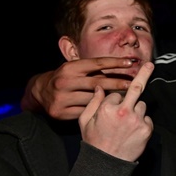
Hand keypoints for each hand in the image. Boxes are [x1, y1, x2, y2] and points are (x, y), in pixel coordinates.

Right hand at [22, 57, 136, 119]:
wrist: (41, 93)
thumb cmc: (66, 78)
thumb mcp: (76, 69)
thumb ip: (94, 69)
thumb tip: (121, 66)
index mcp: (70, 68)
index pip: (97, 63)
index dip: (115, 63)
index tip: (131, 63)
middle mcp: (65, 82)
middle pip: (98, 83)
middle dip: (117, 83)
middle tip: (134, 84)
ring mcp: (62, 98)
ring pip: (92, 100)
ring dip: (109, 100)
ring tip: (124, 100)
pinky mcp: (61, 112)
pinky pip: (84, 112)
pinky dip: (97, 111)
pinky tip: (107, 112)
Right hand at [78, 62, 154, 161]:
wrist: (107, 164)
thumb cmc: (94, 142)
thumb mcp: (85, 121)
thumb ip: (93, 102)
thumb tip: (99, 87)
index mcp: (107, 108)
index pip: (115, 93)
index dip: (113, 100)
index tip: (111, 107)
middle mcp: (124, 111)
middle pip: (137, 88)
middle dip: (143, 74)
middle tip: (150, 64)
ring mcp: (137, 120)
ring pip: (142, 105)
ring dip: (136, 109)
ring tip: (126, 124)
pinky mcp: (147, 129)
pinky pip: (147, 118)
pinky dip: (142, 122)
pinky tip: (132, 132)